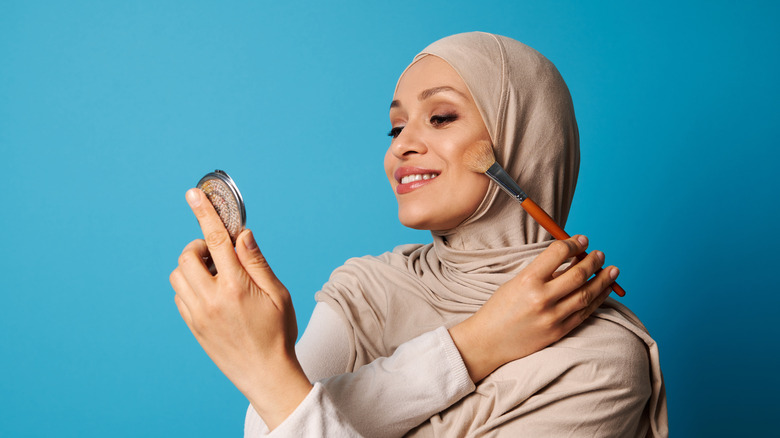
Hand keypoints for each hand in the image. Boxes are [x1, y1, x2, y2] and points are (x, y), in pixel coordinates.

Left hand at [169, 188, 311, 429]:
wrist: (266, 375)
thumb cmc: (279, 333)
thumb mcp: (278, 294)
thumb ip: (257, 262)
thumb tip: (242, 234)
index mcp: (237, 287)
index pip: (217, 240)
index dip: (204, 213)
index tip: (194, 194)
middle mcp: (211, 299)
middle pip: (188, 255)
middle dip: (201, 246)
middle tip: (220, 254)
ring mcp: (198, 314)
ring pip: (178, 275)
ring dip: (193, 266)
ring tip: (217, 275)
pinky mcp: (192, 326)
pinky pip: (179, 295)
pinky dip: (190, 286)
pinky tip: (212, 293)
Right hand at [449, 235, 618, 381]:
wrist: (488, 341)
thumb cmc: (500, 308)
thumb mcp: (516, 283)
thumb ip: (542, 272)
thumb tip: (571, 258)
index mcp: (527, 280)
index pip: (558, 253)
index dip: (574, 243)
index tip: (582, 240)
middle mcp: (541, 298)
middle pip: (578, 273)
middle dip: (593, 261)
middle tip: (600, 254)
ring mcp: (552, 317)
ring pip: (587, 294)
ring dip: (603, 279)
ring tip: (612, 270)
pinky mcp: (559, 332)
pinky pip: (585, 312)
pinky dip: (598, 299)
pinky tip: (604, 290)